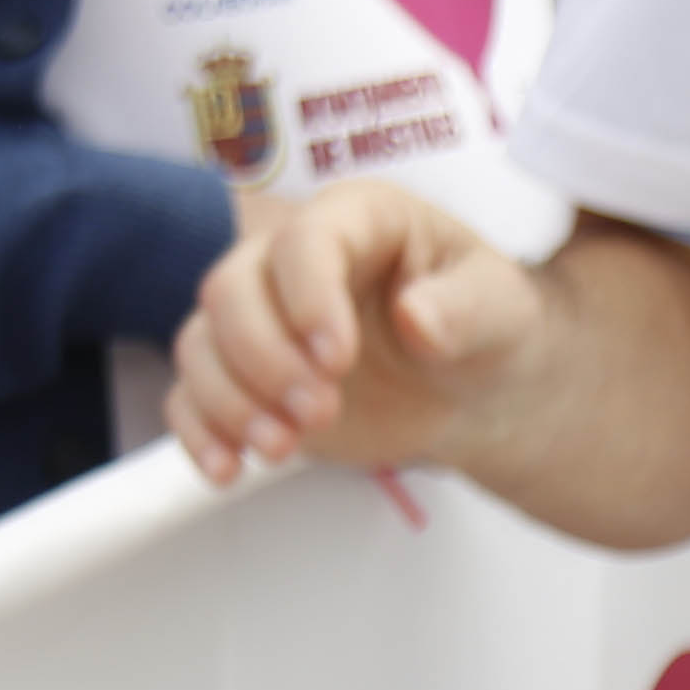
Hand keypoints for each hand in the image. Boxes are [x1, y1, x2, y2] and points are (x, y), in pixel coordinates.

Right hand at [161, 174, 544, 485]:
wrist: (471, 387)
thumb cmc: (486, 327)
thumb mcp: (500, 308)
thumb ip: (464, 308)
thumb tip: (416, 319)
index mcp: (356, 220)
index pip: (304, 242)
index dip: (308, 298)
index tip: (338, 360)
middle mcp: (291, 259)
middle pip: (230, 289)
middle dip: (265, 359)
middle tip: (321, 412)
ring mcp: (261, 318)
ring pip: (200, 342)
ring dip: (230, 401)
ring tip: (284, 447)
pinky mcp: (246, 376)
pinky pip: (190, 394)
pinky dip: (199, 432)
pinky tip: (228, 470)